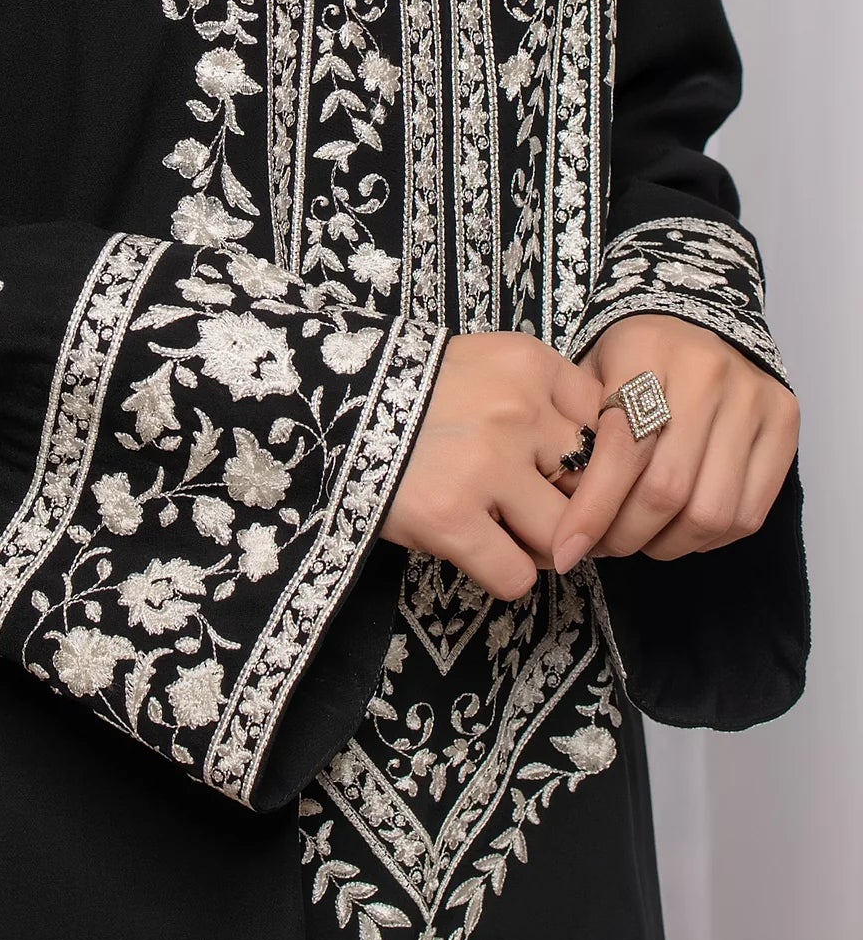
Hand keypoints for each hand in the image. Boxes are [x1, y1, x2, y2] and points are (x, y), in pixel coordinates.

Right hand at [381, 332, 602, 600]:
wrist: (331, 403)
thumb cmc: (414, 389)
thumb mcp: (485, 364)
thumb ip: (540, 395)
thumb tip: (598, 463)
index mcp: (529, 364)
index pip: (607, 424)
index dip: (596, 458)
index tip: (572, 474)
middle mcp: (517, 410)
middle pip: (593, 482)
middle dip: (577, 507)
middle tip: (550, 516)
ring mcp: (485, 465)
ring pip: (563, 534)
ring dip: (545, 547)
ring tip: (514, 537)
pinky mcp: (451, 517)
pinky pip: (516, 576)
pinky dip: (505, 576)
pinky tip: (481, 553)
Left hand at [551, 313, 800, 573]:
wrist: (693, 321)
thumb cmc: (629, 359)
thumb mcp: (588, 375)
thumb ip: (576, 434)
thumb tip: (561, 518)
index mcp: (648, 351)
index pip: (623, 451)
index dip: (592, 511)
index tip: (566, 548)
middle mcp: (709, 372)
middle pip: (667, 490)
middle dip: (625, 535)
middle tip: (600, 546)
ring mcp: (754, 398)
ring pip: (710, 511)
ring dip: (667, 544)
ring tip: (638, 539)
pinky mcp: (785, 423)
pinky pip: (748, 513)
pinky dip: (708, 538)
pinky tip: (677, 529)